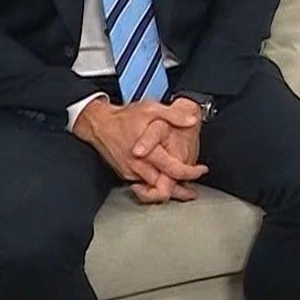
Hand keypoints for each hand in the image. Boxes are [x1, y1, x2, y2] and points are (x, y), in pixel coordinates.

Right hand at [73, 98, 207, 203]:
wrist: (99, 124)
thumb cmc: (124, 117)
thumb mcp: (151, 109)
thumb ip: (173, 115)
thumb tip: (191, 120)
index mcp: (148, 152)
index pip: (173, 170)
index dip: (190, 173)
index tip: (201, 170)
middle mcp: (138, 166)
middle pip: (164, 187)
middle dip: (181, 189)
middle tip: (192, 189)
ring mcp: (130, 172)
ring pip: (153, 190)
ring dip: (168, 189)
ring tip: (183, 188)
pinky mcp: (125, 175)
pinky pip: (142, 186)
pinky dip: (154, 186)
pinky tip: (163, 182)